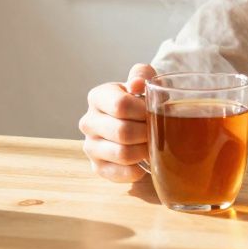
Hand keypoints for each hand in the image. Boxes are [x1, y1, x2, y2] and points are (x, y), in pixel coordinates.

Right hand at [80, 64, 155, 183]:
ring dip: (144, 151)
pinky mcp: (97, 167)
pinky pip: (119, 173)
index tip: (156, 111)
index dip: (144, 111)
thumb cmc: (141, 99)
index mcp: (97, 97)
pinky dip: (137, 170)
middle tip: (159, 131)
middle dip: (147, 133)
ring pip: (122, 154)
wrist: (135, 121)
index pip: (120, 105)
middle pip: (122, 132)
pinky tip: (144, 162)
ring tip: (153, 145)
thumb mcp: (143, 81)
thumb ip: (142, 75)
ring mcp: (90, 146)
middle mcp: (88, 122)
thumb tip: (137, 84)